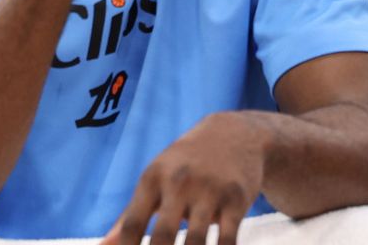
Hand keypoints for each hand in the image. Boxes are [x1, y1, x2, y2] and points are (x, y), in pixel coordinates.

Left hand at [103, 112, 266, 244]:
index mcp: (153, 178)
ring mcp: (210, 189)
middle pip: (163, 236)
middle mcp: (179, 181)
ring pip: (196, 242)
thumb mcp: (156, 180)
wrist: (235, 134)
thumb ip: (130, 217)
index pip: (133, 225)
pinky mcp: (237, 198)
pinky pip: (227, 240)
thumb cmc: (185, 165)